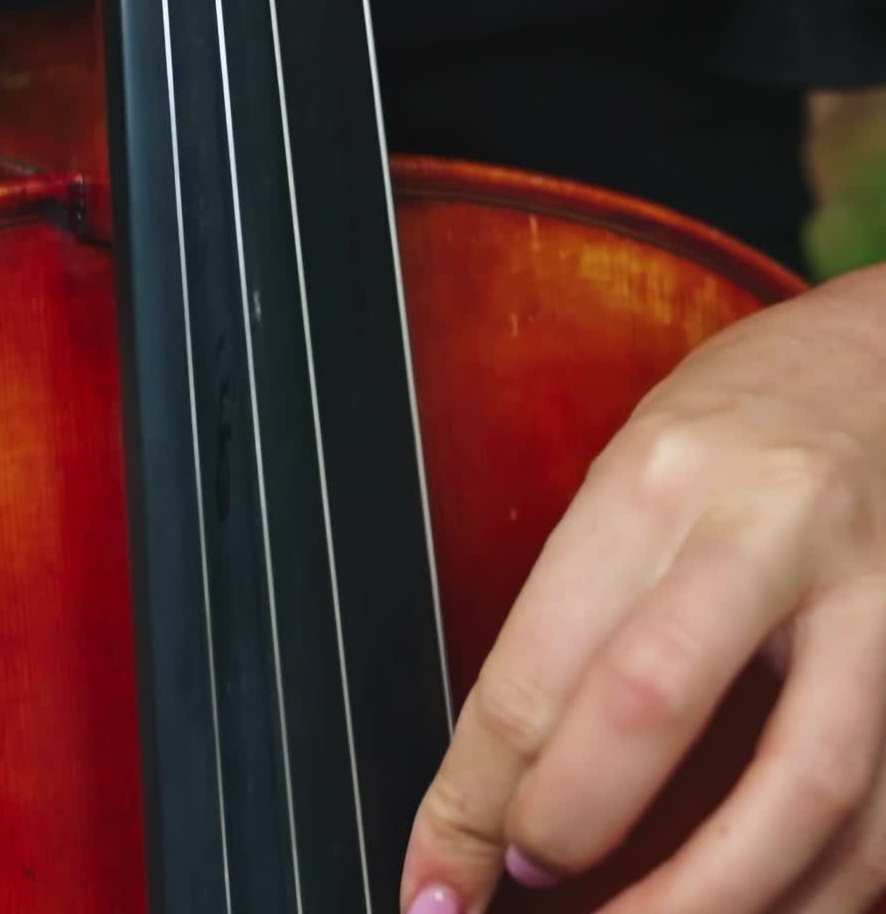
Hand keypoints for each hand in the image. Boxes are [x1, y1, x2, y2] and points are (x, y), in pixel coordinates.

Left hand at [401, 262, 885, 913]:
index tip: (435, 873)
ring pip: (801, 794)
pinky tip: (755, 912)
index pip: (540, 662)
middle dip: (566, 827)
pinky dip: (816, 896)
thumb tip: (515, 765)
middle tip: (520, 877)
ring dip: (704, 904)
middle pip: (650, 709)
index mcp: (654, 478)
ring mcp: (875, 600)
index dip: (471, 793)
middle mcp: (765, 530)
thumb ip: (583, 605)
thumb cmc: (743, 414)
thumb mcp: (633, 468)